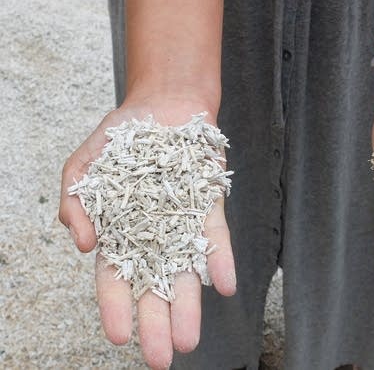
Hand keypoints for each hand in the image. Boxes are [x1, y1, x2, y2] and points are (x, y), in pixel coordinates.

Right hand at [58, 96, 235, 368]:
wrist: (165, 104)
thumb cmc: (123, 136)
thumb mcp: (84, 166)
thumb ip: (75, 202)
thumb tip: (84, 244)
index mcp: (123, 232)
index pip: (117, 279)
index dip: (116, 308)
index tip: (117, 338)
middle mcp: (156, 235)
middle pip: (155, 286)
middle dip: (156, 323)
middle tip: (162, 359)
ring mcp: (184, 223)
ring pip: (187, 271)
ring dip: (189, 305)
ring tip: (190, 340)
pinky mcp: (210, 205)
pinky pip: (216, 237)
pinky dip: (220, 259)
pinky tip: (223, 285)